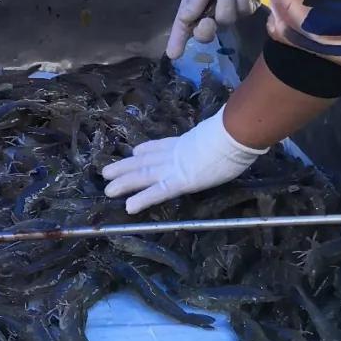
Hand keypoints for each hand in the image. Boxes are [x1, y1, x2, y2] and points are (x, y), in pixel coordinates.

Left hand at [102, 109, 264, 212]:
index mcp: (185, 142)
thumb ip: (211, 139)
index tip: (134, 151)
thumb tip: (221, 136)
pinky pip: (158, 192)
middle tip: (106, 172)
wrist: (233, 134)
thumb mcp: (219, 134)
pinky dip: (142, 199)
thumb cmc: (234, 134)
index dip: (145, 149)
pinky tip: (129, 206)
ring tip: (108, 189)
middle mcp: (174, 154)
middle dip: (125, 167)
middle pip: (145, 161)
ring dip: (124, 182)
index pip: (160, 146)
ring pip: (144, 175)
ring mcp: (175, 167)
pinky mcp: (180, 181)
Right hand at [166, 0, 269, 60]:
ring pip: (227, 18)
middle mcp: (210, 15)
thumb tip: (185, 20)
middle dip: (206, 28)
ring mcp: (230, 14)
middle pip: (206, 34)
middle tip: (207, 20)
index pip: (184, 27)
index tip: (173, 54)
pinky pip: (244, 8)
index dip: (177, 42)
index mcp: (194, 8)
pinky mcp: (248, 9)